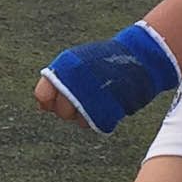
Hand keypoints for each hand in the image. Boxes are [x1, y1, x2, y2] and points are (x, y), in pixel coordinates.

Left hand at [35, 23, 181, 133]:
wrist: (138, 57)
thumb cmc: (104, 60)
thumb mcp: (77, 63)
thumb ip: (58, 81)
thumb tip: (42, 106)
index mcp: (66, 70)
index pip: (42, 95)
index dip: (49, 100)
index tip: (54, 101)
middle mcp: (76, 85)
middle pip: (62, 112)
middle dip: (70, 109)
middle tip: (83, 98)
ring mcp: (92, 99)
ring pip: (79, 121)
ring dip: (86, 114)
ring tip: (97, 99)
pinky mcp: (108, 111)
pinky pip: (96, 124)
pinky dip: (101, 117)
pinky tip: (107, 105)